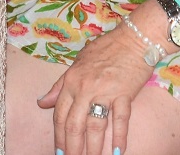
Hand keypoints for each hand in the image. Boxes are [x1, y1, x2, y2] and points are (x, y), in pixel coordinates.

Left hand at [37, 21, 154, 154]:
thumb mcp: (79, 61)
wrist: (137, 36)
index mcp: (72, 80)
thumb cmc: (109, 46)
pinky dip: (119, 136)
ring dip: (93, 148)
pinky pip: (120, 119)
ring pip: (95, 126)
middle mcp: (85, 88)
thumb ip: (61, 84)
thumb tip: (43, 102)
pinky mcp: (125, 93)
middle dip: (72, 149)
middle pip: (74, 126)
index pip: (60, 115)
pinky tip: (118, 150)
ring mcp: (105, 91)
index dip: (59, 137)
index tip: (59, 152)